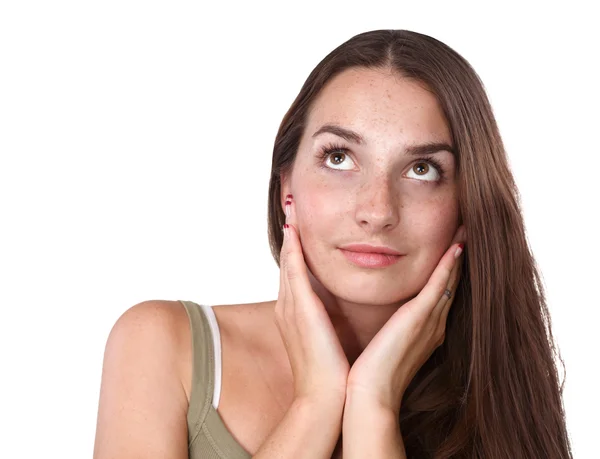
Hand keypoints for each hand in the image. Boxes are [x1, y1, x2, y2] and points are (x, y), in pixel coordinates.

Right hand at [275, 194, 349, 403]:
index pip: (295, 274)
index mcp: (297, 315)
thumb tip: (339, 312)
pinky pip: (294, 271)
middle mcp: (289, 307)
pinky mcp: (299, 309)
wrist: (325, 399)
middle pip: (287, 262)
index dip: (295, 249)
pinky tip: (294, 229)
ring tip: (291, 207)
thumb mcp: (328, 341)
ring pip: (289, 261)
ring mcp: (291, 307)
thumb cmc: (331, 373)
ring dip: (291, 233)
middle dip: (289, 233)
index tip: (299, 226)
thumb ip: (329, 322)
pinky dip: (292, 249)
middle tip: (290, 205)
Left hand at [345, 226, 466, 412]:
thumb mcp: (383, 347)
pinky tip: (456, 248)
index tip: (451, 249)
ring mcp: (429, 322)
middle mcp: (432, 325)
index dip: (447, 272)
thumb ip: (388, 332)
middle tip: (465, 233)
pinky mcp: (419, 319)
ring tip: (465, 232)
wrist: (369, 397)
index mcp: (423, 331)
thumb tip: (381, 323)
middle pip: (450, 284)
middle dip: (457, 260)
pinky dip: (448, 266)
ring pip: (449, 281)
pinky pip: (438, 286)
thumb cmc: (371, 375)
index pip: (438, 294)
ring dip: (457, 256)